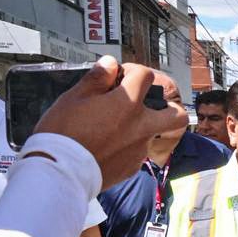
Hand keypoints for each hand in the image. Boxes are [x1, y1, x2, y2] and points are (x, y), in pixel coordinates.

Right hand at [31, 57, 186, 189]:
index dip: (132, 71)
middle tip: (149, 104)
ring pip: (153, 133)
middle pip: (176, 114)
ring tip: (117, 126)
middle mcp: (141, 126)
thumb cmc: (63, 132)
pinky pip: (137, 152)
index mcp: (128, 103)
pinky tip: (107, 146)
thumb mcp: (73, 97)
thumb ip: (97, 79)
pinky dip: (127, 146)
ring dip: (142, 126)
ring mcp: (140, 148)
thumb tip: (110, 64)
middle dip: (170, 106)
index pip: (145, 76)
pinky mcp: (133, 166)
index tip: (120, 75)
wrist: (60, 172)